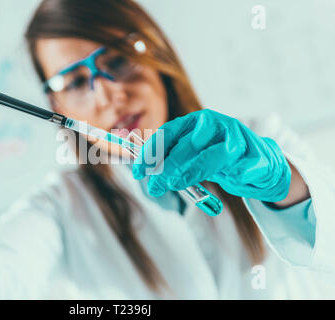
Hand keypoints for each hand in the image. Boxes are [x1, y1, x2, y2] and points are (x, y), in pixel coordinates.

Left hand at [132, 109, 291, 201]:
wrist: (261, 163)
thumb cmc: (220, 159)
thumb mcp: (193, 156)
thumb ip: (172, 160)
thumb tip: (146, 172)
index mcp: (197, 122)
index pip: (169, 133)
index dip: (152, 152)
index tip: (138, 171)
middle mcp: (216, 125)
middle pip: (189, 144)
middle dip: (168, 167)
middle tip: (155, 185)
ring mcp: (239, 138)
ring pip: (215, 154)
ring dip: (193, 171)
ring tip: (177, 184)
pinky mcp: (257, 155)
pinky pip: (242, 168)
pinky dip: (234, 176)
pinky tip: (229, 180)